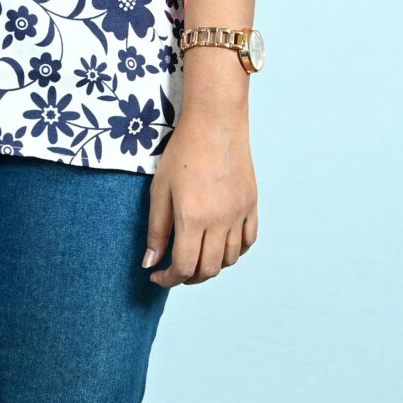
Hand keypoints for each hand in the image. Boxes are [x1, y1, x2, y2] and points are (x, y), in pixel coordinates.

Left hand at [142, 97, 257, 285]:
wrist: (215, 123)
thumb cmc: (183, 152)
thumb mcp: (160, 190)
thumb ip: (156, 230)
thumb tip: (150, 262)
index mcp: (193, 219)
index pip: (184, 267)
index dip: (168, 279)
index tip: (156, 276)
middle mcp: (220, 221)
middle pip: (209, 269)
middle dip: (189, 278)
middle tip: (174, 271)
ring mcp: (239, 214)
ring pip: (230, 259)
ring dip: (211, 266)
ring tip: (196, 257)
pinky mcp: (251, 205)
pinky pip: (248, 240)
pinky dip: (235, 251)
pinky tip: (220, 246)